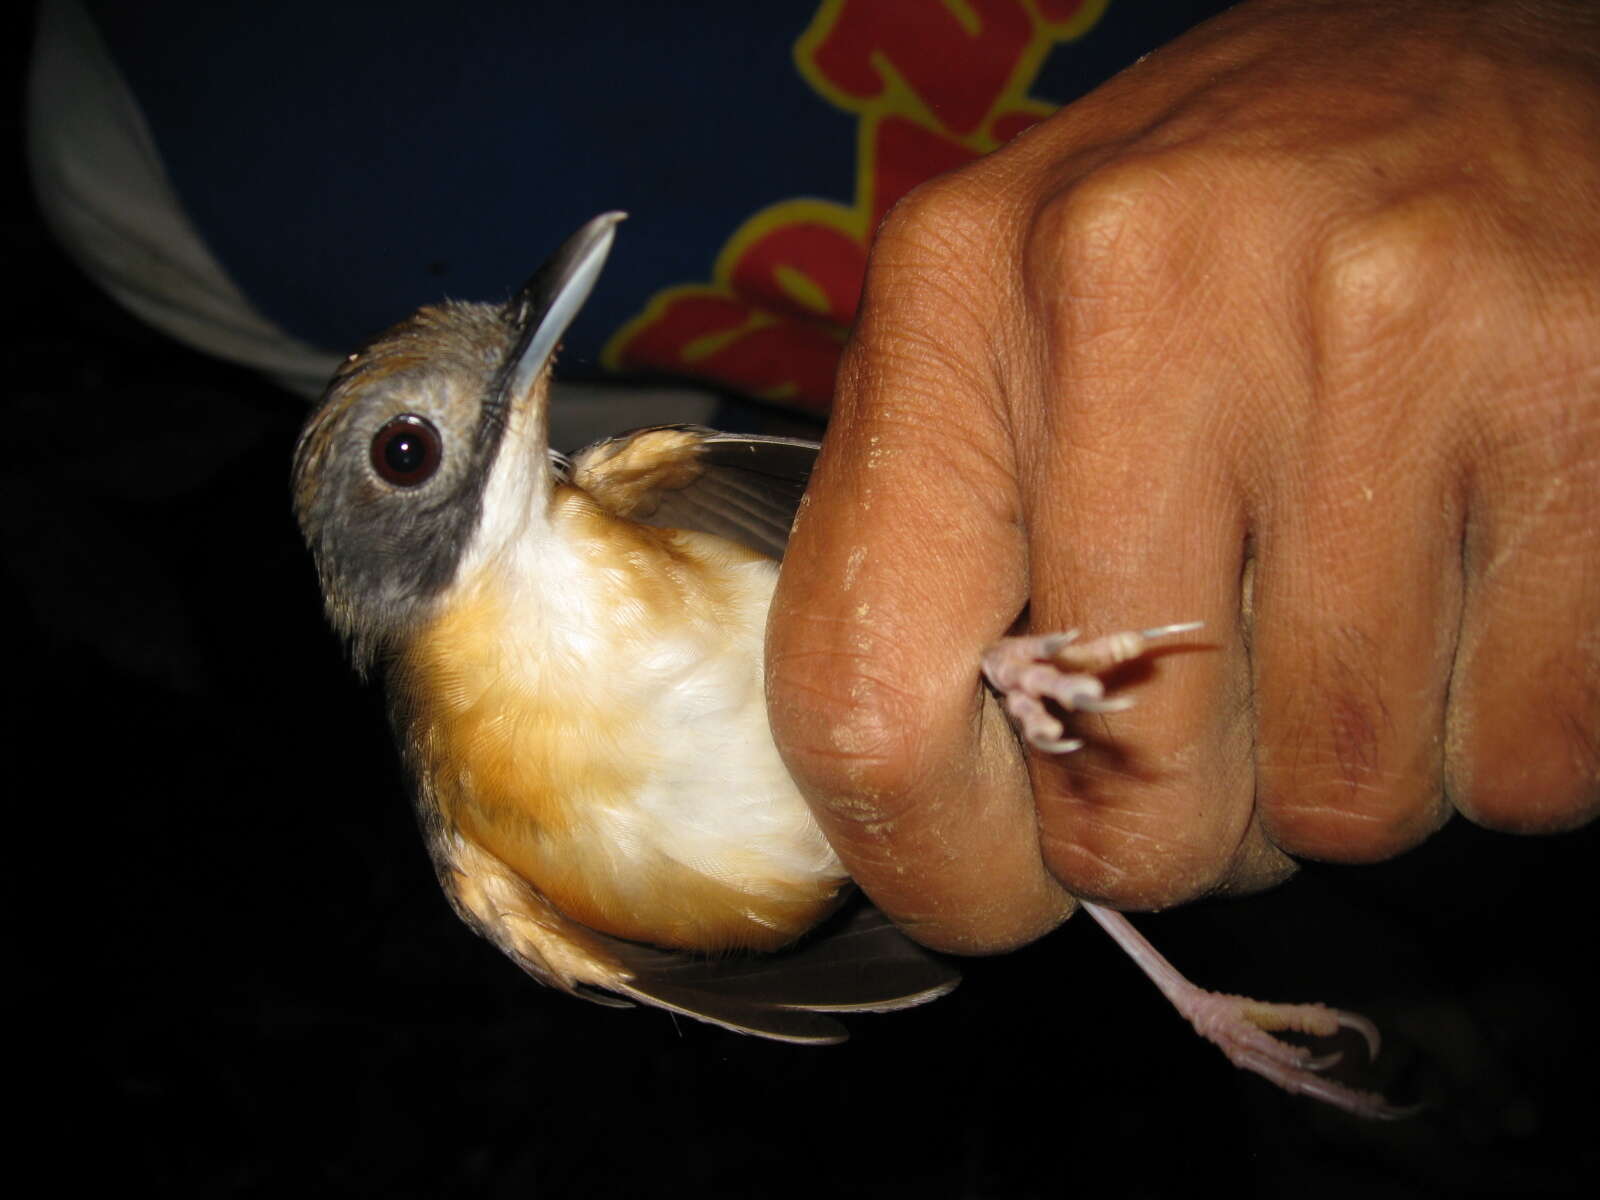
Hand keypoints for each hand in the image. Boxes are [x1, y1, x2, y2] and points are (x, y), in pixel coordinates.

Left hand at [766, 0, 1599, 952]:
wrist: (1474, 83)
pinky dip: (1504, 724)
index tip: (1008, 872)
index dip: (939, 859)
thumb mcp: (1016, 343)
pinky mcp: (1586, 394)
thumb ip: (940, 552)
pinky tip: (1481, 568)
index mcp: (961, 289)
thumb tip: (938, 825)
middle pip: (1129, 801)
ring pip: (1344, 799)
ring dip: (1353, 759)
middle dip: (1187, 815)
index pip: (863, 700)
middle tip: (1231, 687)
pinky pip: (1526, 760)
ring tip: (1368, 586)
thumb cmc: (1219, 252)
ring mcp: (1385, 331)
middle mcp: (1149, 285)